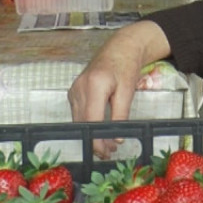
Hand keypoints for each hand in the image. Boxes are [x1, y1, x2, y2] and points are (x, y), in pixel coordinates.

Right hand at [68, 21, 170, 157]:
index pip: (91, 120)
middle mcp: (79, 88)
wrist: (120, 49)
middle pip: (83, 122)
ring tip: (107, 146)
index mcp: (94, 85)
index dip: (97, 138)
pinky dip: (88, 124)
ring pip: (79, 120)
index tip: (106, 150)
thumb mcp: (127, 91)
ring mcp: (74, 89)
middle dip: (94, 140)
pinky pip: (78, 113)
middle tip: (109, 153)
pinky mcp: (74, 92)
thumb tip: (116, 137)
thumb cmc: (126, 67)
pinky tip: (99, 131)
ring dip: (91, 134)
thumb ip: (121, 114)